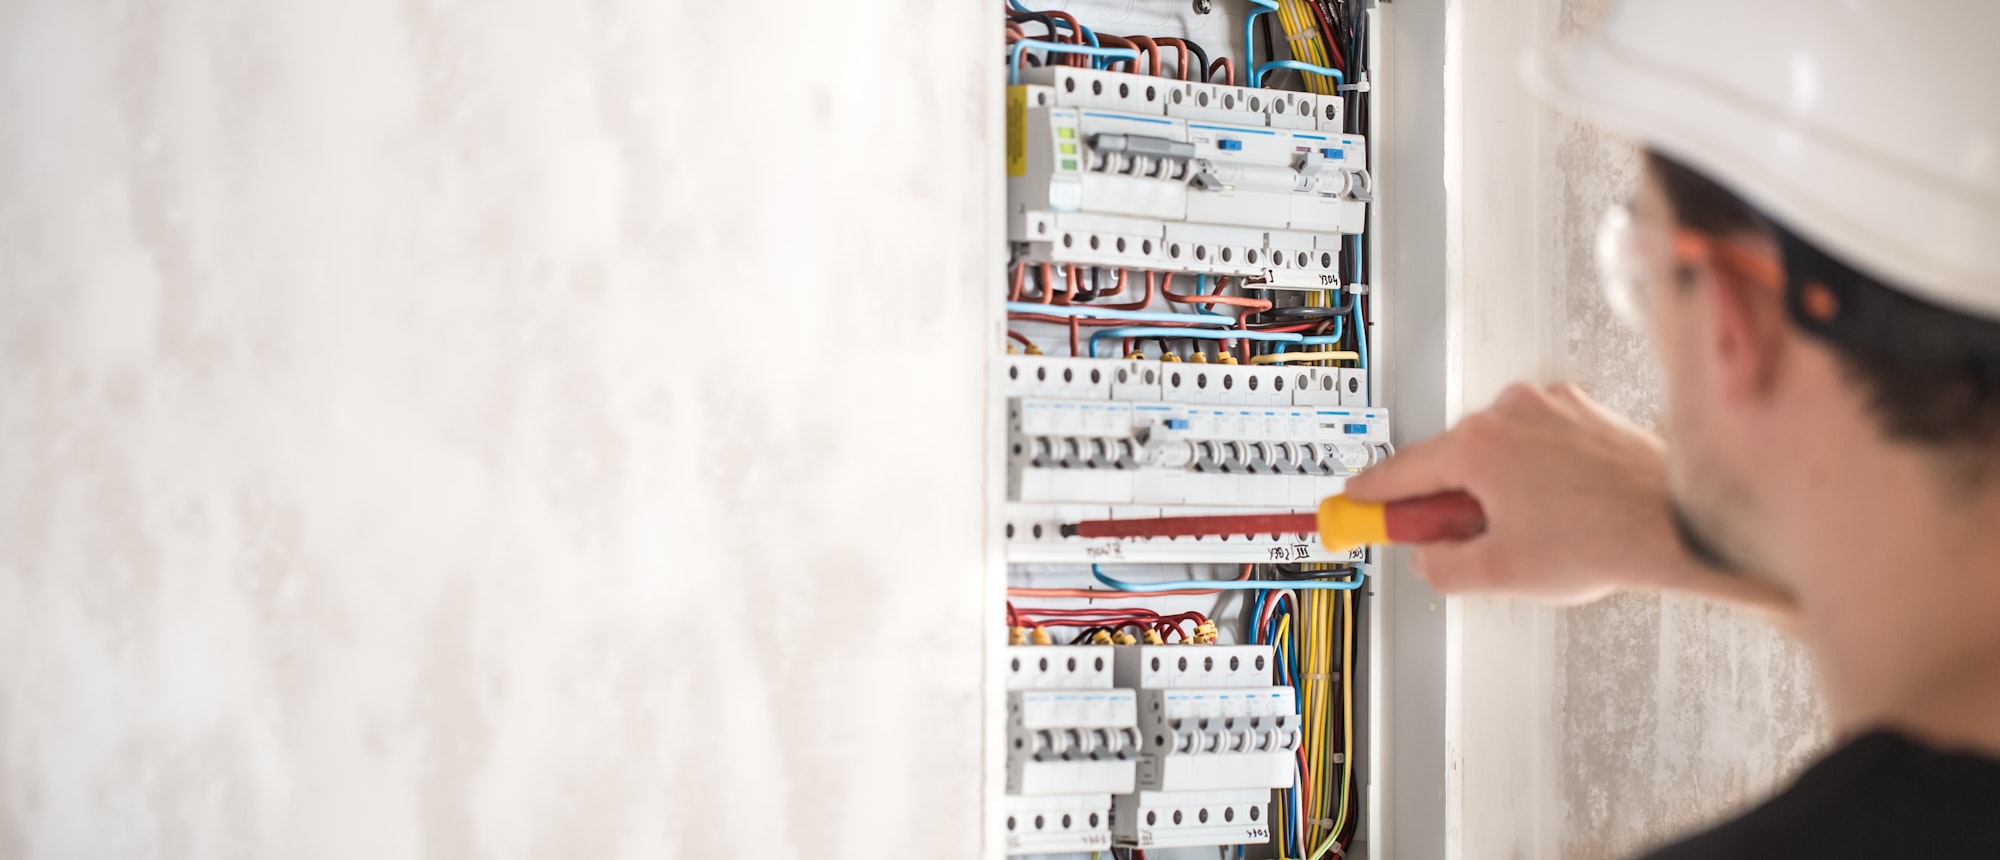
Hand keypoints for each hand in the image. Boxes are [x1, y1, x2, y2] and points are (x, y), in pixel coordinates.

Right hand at [1346, 383, 1793, 609]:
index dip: (1369, 497)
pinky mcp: (1581, 410)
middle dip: (1451, 503)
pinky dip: (1536, 474)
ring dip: (1499, 488)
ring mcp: (1548, 406)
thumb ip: (1440, 567)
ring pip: (1495, 452)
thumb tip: (1424, 556)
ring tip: (1537, 531)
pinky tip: (1563, 509)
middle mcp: (1508, 412)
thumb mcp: (1500, 574)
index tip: (1350, 505)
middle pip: (1448, 460)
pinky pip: (1536, 443)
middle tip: (1469, 543)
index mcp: (1477, 445)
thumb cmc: (1605, 539)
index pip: (1397, 471)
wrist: (1683, 520)